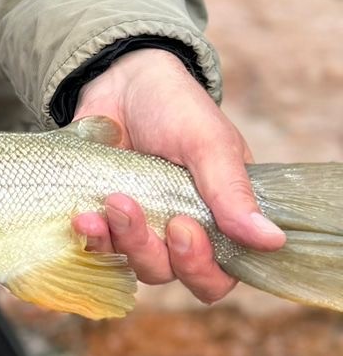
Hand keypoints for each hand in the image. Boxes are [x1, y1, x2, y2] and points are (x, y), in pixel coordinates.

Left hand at [69, 49, 284, 304]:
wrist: (121, 80)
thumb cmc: (176, 108)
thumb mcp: (209, 144)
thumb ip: (233, 194)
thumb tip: (272, 241)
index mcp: (221, 219)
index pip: (219, 275)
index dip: (201, 267)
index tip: (182, 227)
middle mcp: (182, 233)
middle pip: (173, 275)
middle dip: (152, 250)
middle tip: (134, 207)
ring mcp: (142, 230)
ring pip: (135, 265)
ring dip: (121, 240)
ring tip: (112, 200)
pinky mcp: (105, 222)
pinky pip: (99, 249)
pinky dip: (92, 237)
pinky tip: (83, 217)